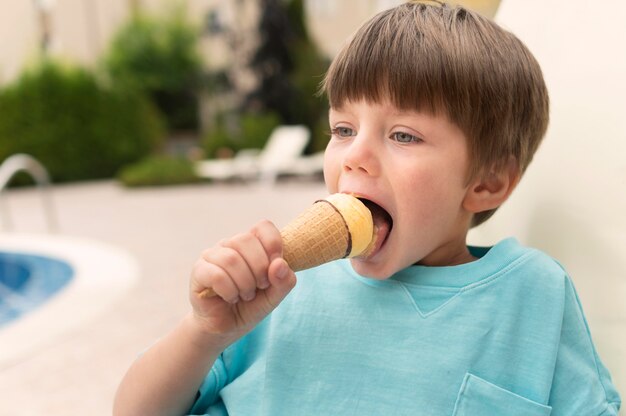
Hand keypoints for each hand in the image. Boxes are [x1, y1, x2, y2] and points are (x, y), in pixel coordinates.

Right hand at [189, 220, 295, 340]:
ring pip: (231, 259)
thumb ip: (284, 280)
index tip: (276, 267)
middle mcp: (229, 244)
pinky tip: (231, 298)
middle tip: (260, 287)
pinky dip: (230, 291)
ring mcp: (211, 255)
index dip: (273, 245)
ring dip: (245, 283)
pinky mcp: (199, 271)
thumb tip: (280, 264)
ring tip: (245, 295)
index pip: (263, 227)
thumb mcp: (275, 296)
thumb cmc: (251, 306)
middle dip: (259, 268)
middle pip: (246, 240)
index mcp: (251, 244)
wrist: (227, 327)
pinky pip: (216, 275)